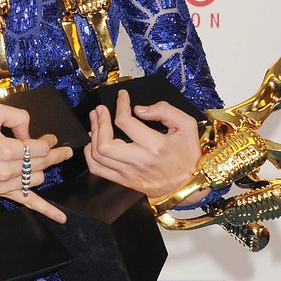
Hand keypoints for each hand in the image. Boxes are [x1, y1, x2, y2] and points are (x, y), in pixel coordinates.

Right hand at [0, 102, 72, 222]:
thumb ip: (17, 116)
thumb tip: (30, 133)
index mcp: (6, 149)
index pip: (41, 147)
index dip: (49, 141)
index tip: (48, 137)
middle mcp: (7, 169)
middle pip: (43, 163)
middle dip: (56, 154)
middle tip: (64, 150)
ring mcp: (5, 184)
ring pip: (38, 179)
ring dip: (44, 170)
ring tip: (46, 162)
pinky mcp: (1, 193)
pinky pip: (28, 203)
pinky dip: (46, 210)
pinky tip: (61, 218)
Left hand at [84, 89, 203, 200]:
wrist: (190, 184)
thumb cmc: (188, 154)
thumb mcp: (186, 125)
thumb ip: (165, 111)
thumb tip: (139, 109)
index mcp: (155, 146)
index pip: (126, 122)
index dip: (120, 105)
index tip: (122, 96)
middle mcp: (140, 161)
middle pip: (106, 143)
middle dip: (99, 121)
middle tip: (100, 109)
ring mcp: (130, 173)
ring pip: (98, 156)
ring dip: (93, 134)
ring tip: (95, 120)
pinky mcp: (125, 182)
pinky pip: (98, 170)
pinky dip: (90, 155)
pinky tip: (93, 142)